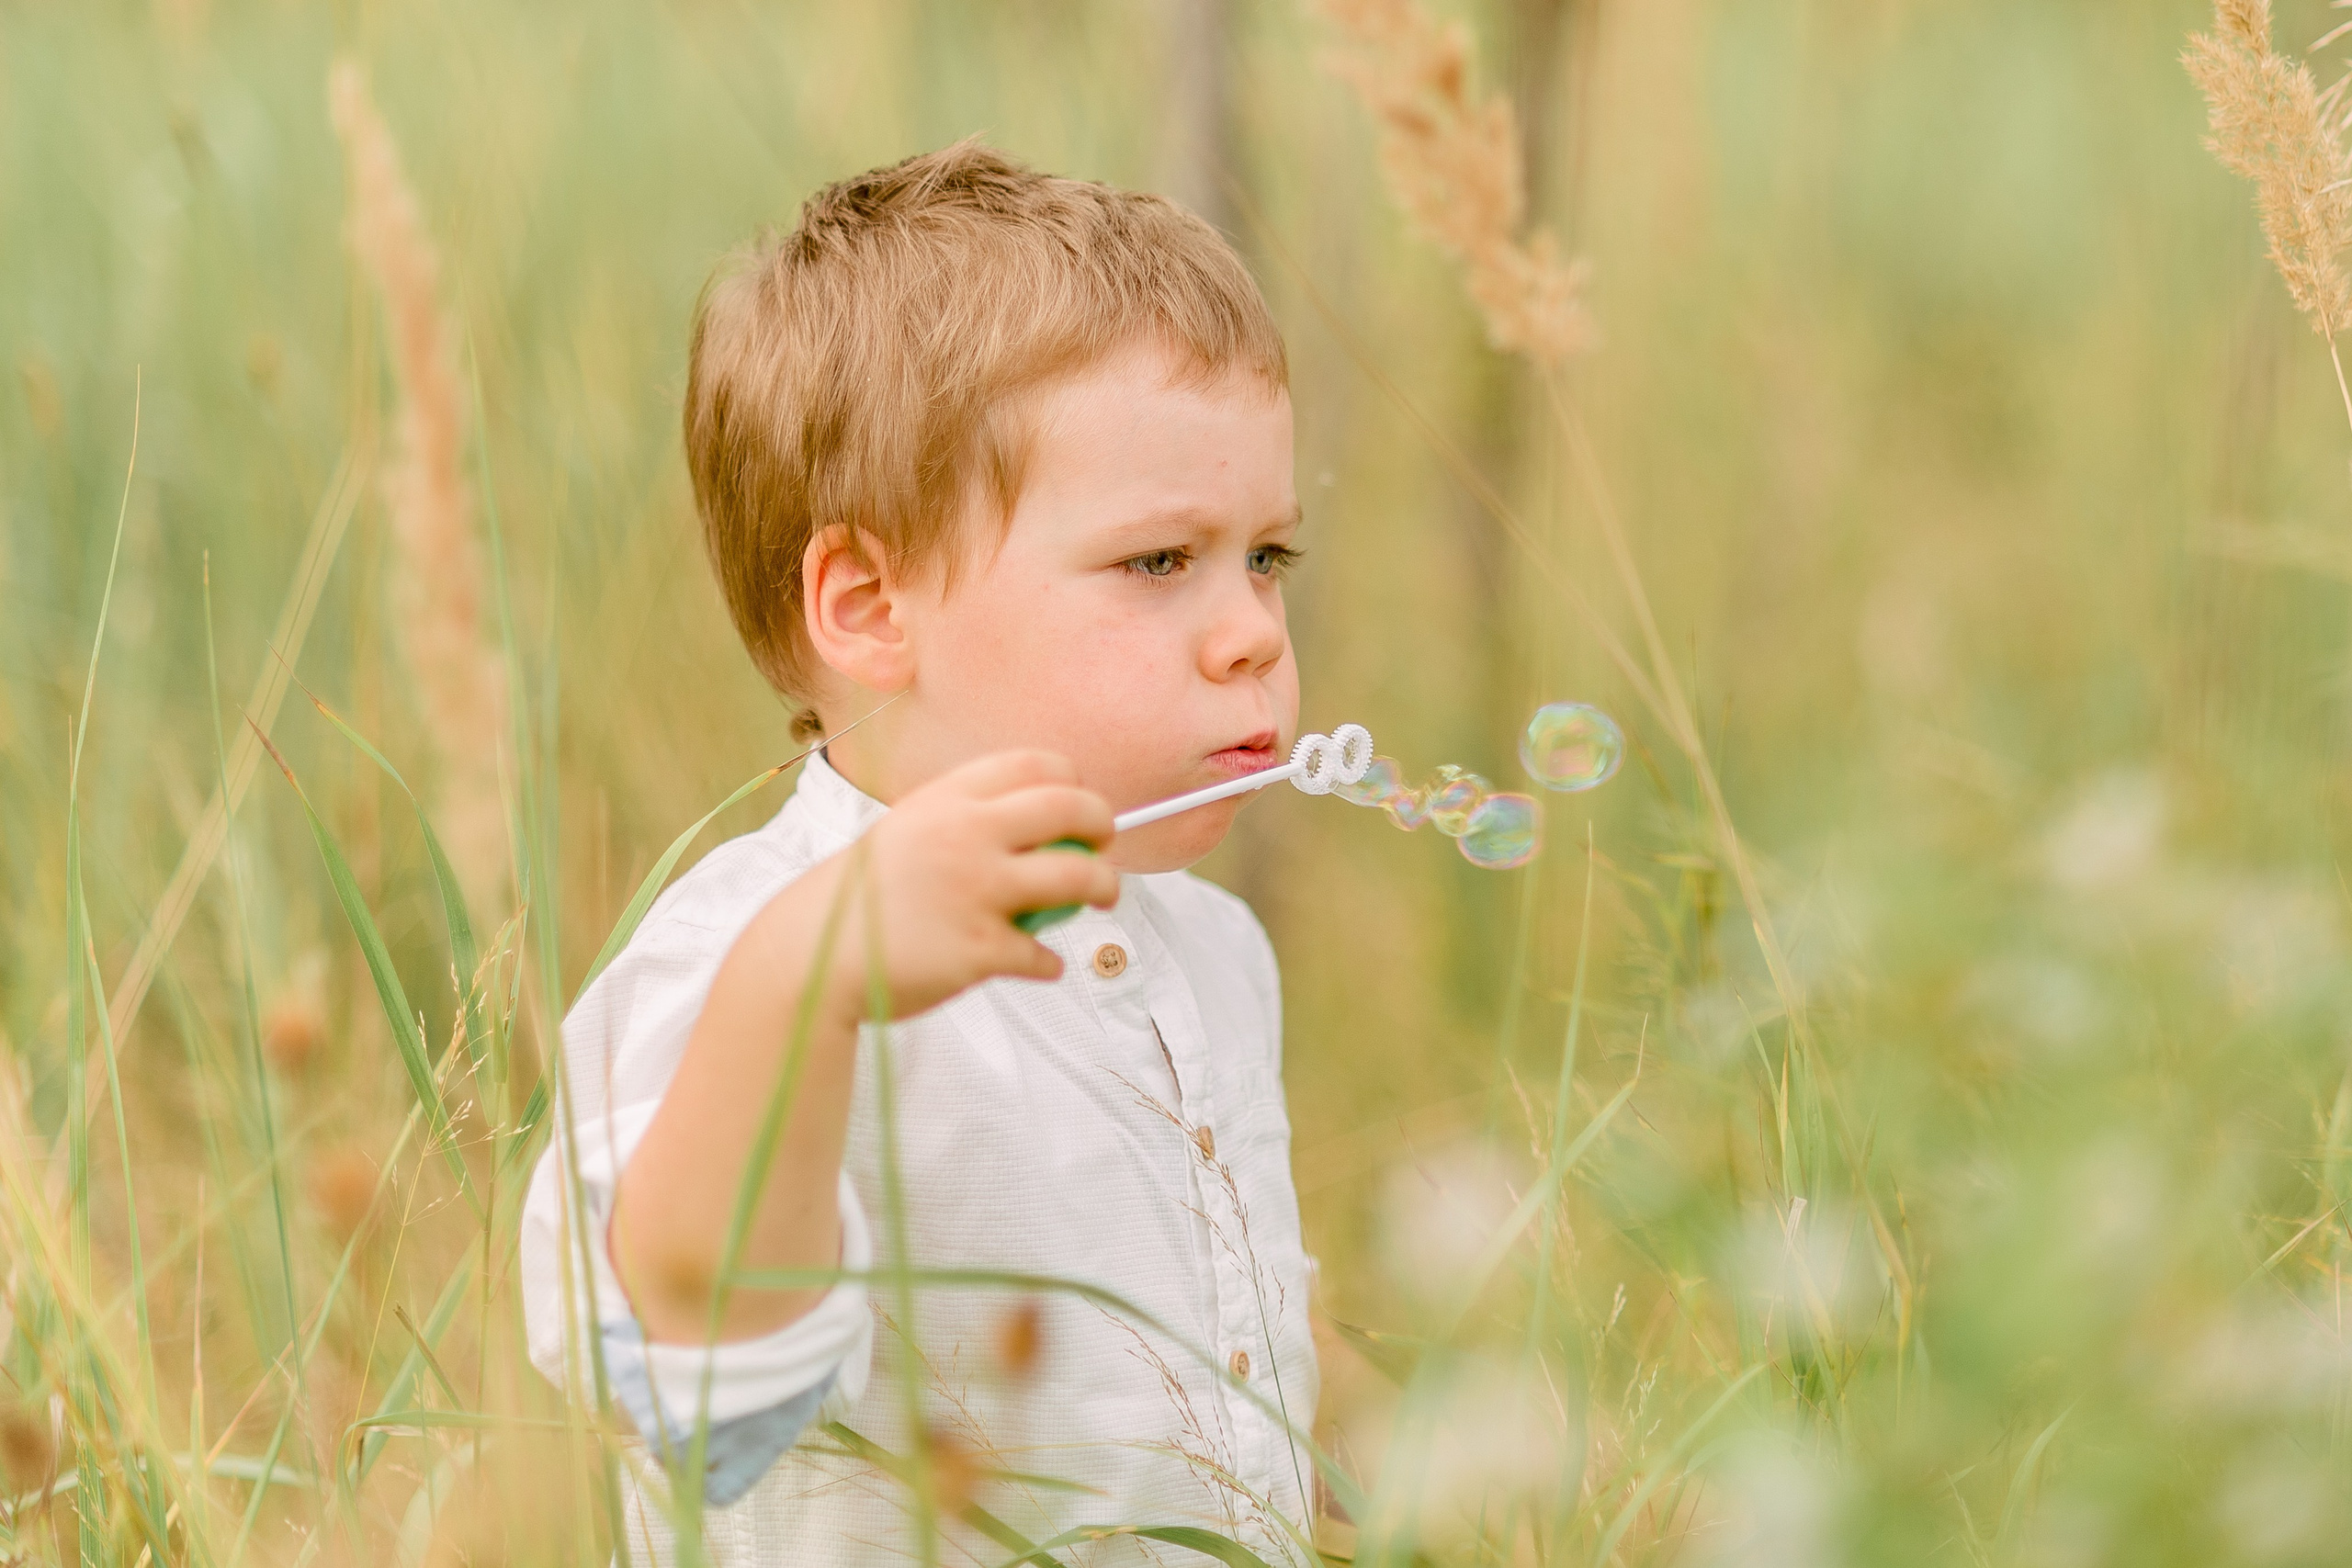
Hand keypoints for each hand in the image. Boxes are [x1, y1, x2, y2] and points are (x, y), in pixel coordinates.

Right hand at [784, 751, 1121, 1022]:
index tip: (1077, 804)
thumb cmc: (865, 897)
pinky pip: (1042, 952)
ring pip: (1079, 877)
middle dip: (1103, 823)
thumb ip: (962, 825)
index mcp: (946, 800)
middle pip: (1070, 808)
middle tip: (1105, 844)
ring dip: (1105, 888)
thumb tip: (1031, 831)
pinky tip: (1040, 965)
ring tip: (1104, 899)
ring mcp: (975, 890)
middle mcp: (966, 834)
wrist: (811, 954)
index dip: (1070, 781)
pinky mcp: (978, 948)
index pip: (1034, 764)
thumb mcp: (906, 834)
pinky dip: (1047, 962)